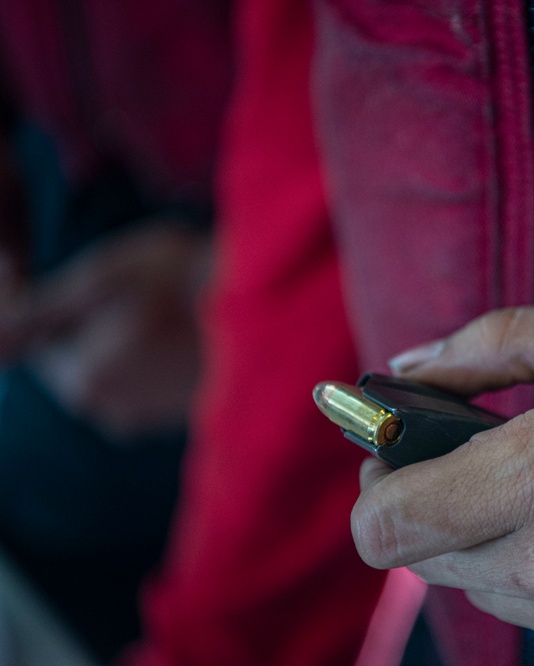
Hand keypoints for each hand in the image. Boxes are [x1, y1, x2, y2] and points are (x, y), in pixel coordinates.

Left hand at [0, 222, 210, 439]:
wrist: (272, 306)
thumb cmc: (186, 280)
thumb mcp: (102, 278)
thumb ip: (39, 311)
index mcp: (84, 380)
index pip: (34, 343)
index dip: (34, 299)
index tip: (45, 260)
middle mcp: (111, 411)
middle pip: (71, 361)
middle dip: (79, 323)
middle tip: (114, 280)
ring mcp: (149, 418)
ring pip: (107, 372)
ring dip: (114, 339)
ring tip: (148, 301)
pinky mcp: (178, 416)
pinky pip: (141, 384)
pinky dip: (146, 356)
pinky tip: (171, 325)